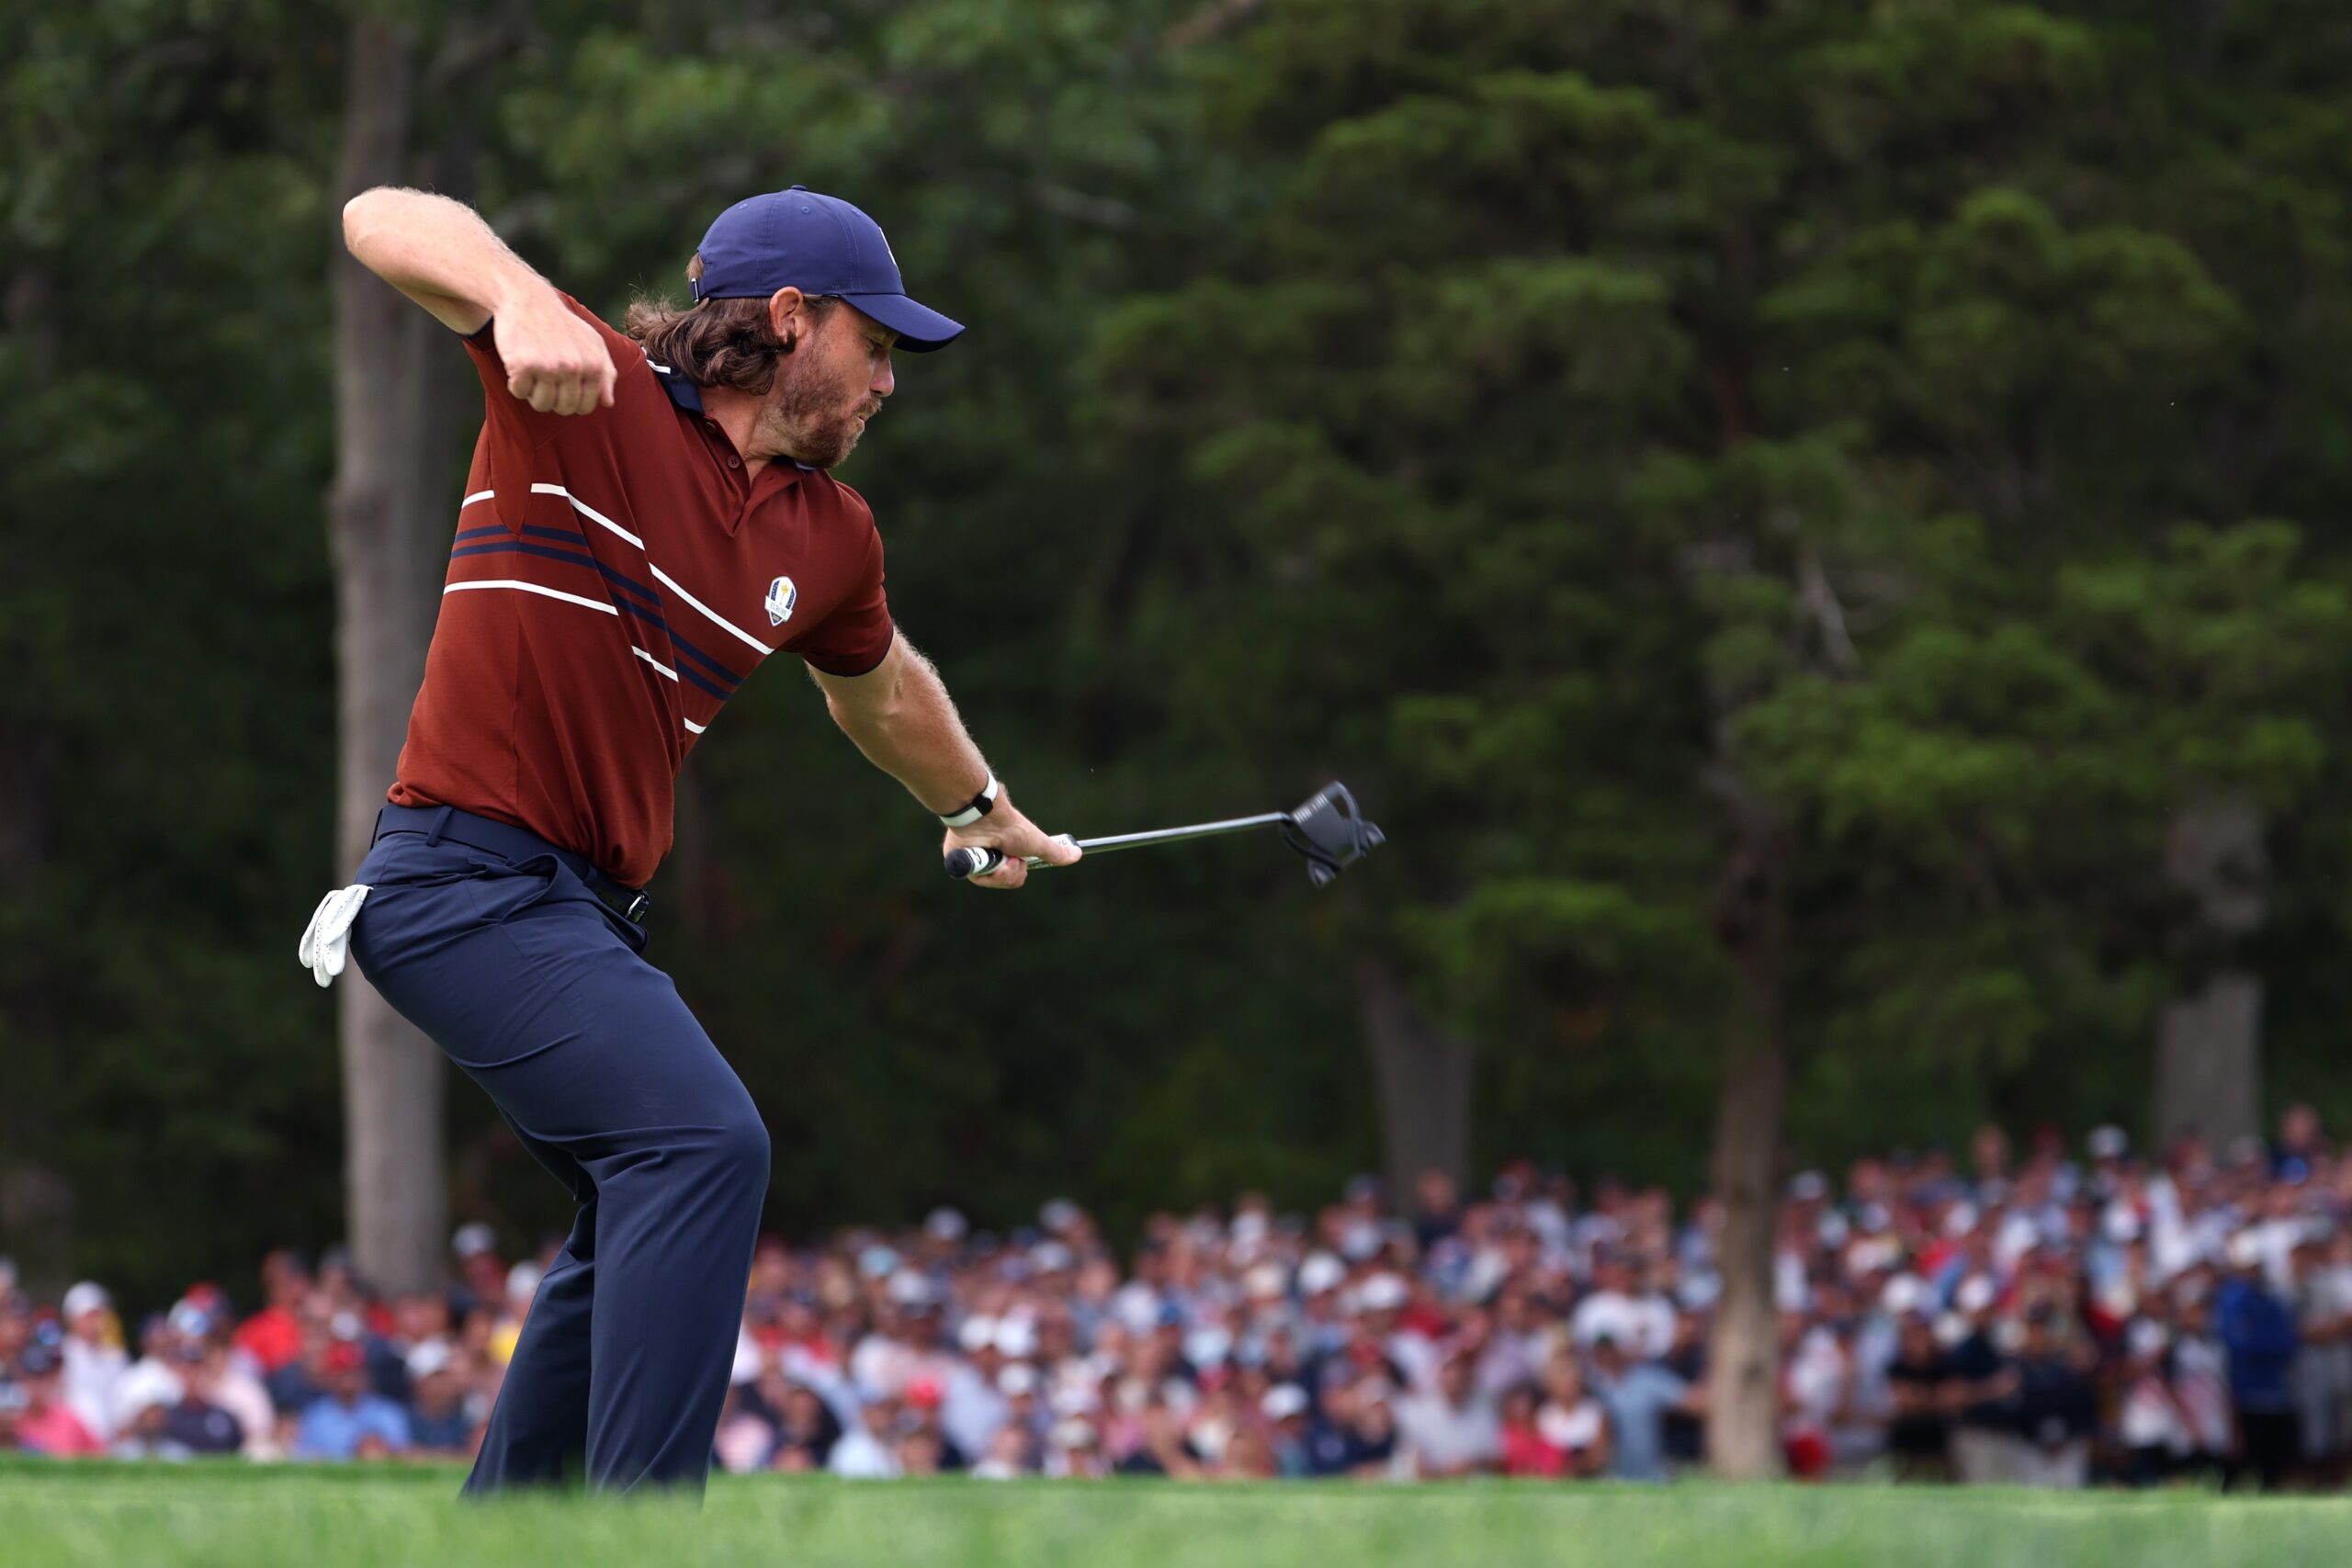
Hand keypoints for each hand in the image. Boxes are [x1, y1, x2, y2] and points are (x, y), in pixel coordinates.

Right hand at [495, 288, 616, 414]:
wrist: (528, 299)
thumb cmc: (562, 325)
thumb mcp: (593, 342)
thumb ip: (606, 373)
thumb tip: (608, 402)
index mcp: (594, 366)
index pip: (585, 406)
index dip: (572, 400)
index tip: (562, 385)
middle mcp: (574, 368)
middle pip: (563, 408)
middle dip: (553, 398)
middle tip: (545, 376)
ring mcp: (548, 367)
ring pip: (541, 404)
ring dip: (533, 392)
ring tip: (534, 370)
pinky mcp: (523, 365)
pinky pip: (519, 392)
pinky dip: (515, 383)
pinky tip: (519, 363)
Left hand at [942, 787, 1080, 888]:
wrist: (987, 817)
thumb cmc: (1010, 826)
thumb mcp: (1037, 842)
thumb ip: (1055, 851)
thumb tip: (1077, 854)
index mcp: (1005, 854)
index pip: (1014, 876)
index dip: (1018, 871)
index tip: (1020, 860)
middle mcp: (990, 859)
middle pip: (1006, 882)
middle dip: (1012, 871)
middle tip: (1010, 857)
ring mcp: (974, 861)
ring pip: (993, 882)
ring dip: (1001, 870)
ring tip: (998, 853)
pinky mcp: (959, 863)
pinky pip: (978, 878)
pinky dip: (986, 869)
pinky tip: (986, 855)